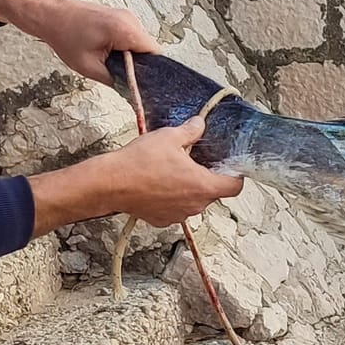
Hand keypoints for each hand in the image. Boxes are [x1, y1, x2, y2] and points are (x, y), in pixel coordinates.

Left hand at [0, 0, 155, 82]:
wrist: (51, 15)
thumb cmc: (64, 35)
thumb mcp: (90, 68)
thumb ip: (116, 81)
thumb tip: (133, 92)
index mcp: (125, 30)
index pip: (155, 55)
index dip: (152, 73)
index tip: (143, 85)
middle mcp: (130, 20)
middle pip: (149, 51)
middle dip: (138, 66)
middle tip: (120, 76)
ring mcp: (126, 17)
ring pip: (140, 45)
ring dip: (130, 57)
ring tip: (108, 61)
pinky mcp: (121, 18)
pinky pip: (132, 38)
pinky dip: (124, 48)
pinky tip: (107, 52)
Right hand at [28, 120, 242, 233]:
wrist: (110, 184)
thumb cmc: (140, 161)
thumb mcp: (169, 137)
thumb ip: (190, 131)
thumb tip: (200, 123)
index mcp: (203, 186)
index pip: (234, 187)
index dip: (234, 175)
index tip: (228, 166)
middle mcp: (195, 205)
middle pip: (213, 193)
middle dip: (207, 178)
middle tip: (194, 161)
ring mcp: (178, 215)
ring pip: (194, 201)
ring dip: (188, 188)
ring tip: (172, 171)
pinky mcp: (162, 220)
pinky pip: (175, 209)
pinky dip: (172, 198)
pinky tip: (158, 184)